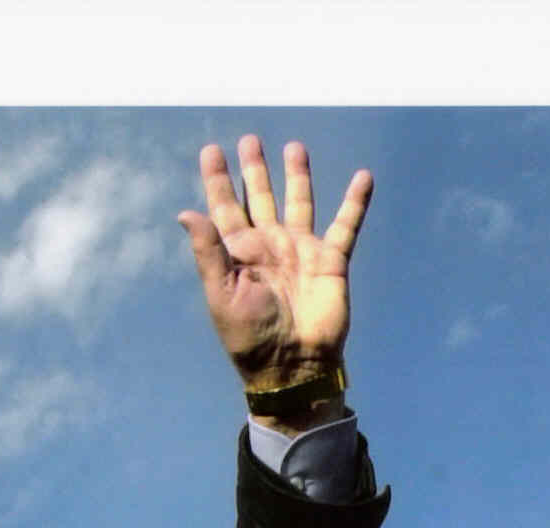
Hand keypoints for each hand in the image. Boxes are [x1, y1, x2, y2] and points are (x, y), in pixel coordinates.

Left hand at [179, 135, 371, 398]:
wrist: (293, 365)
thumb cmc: (250, 336)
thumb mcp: (221, 293)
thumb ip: (208, 251)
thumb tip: (186, 212)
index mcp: (239, 253)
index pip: (225, 208)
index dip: (218, 179)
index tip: (211, 150)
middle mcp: (269, 246)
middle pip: (260, 197)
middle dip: (255, 170)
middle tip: (250, 139)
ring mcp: (301, 250)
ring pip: (299, 202)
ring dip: (297, 176)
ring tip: (294, 146)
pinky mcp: (331, 260)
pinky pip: (345, 225)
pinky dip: (355, 202)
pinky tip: (363, 177)